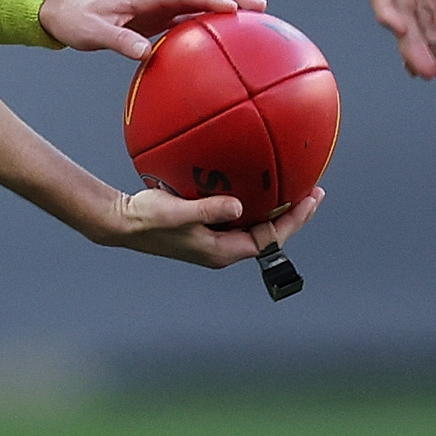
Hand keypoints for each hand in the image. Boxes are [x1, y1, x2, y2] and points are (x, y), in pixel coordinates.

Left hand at [38, 0, 264, 57]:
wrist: (61, 11)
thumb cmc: (75, 21)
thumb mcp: (92, 34)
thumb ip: (118, 41)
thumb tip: (145, 54)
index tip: (234, 9)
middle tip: (261, 8)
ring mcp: (156, 3)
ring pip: (197, 0)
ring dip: (224, 5)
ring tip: (255, 18)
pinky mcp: (154, 15)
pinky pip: (187, 15)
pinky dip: (208, 20)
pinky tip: (224, 36)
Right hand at [99, 183, 325, 268]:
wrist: (123, 223)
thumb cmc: (146, 219)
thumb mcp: (177, 213)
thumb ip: (207, 210)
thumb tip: (238, 205)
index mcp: (222, 251)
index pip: (270, 240)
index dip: (294, 220)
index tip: (310, 199)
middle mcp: (224, 248)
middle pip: (270, 234)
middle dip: (294, 214)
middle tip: (313, 191)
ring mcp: (216, 240)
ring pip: (256, 226)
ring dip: (276, 208)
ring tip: (294, 187)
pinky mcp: (208, 228)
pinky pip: (241, 217)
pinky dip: (255, 202)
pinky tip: (256, 184)